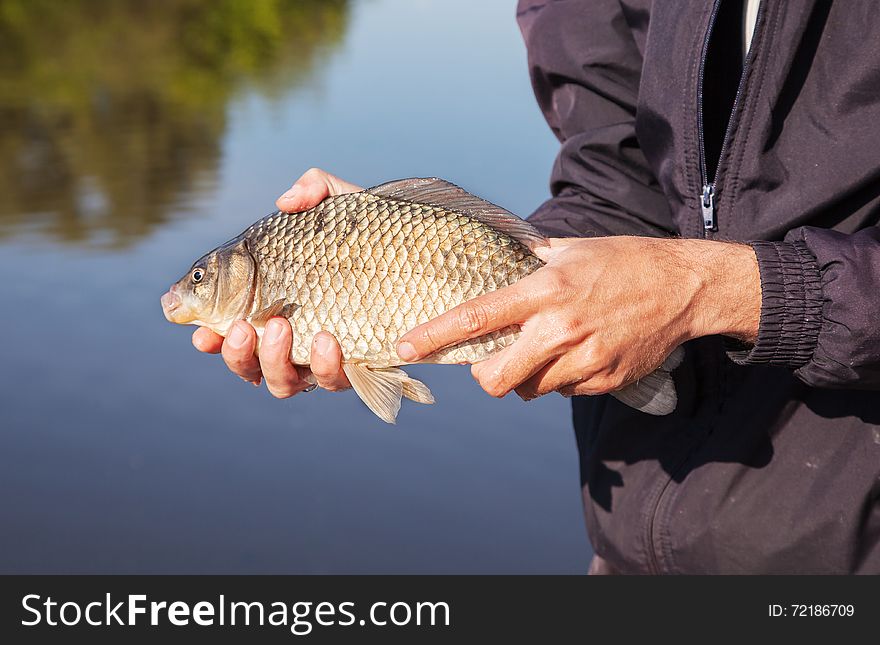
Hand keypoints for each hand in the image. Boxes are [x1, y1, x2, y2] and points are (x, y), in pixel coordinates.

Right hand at [191, 168, 362, 396]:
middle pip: (249, 365)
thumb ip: (314, 190)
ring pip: (284, 383)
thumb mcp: (345, 204)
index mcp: (276, 306)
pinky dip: (325, 366)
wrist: (432, 261)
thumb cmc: (378, 236)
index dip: (211, 336)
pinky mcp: (358, 369)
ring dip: (273, 360)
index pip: (233, 328)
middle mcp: (295, 340)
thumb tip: (285, 202)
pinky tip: (328, 341)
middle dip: (237, 353)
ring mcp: (324, 359)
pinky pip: (334, 382)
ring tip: (281, 327)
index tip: (199, 331)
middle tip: (239, 327)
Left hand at [396, 236, 760, 399]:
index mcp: (545, 291)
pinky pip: (563, 392)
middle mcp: (559, 329)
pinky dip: (560, 379)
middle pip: (496, 379)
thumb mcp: (571, 249)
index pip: (477, 318)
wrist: (684, 288)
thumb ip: (529, 261)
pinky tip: (578, 353)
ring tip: (547, 348)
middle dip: (485, 376)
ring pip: (530, 390)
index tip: (405, 347)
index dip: (435, 336)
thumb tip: (495, 260)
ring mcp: (584, 360)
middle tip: (490, 362)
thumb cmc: (623, 261)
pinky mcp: (603, 380)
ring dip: (526, 376)